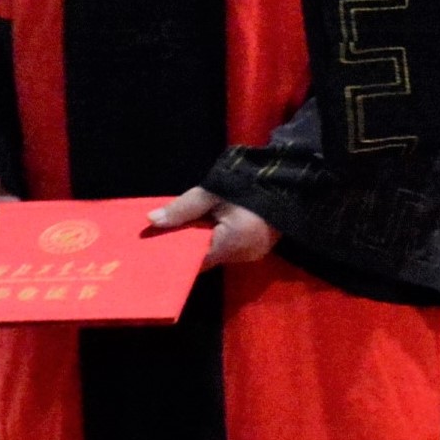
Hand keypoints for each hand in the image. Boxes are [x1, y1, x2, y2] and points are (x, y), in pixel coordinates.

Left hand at [144, 186, 276, 266]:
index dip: (176, 251)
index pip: (195, 259)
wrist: (287, 179)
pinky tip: (207, 227)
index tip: (157, 244)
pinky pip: (231, 248)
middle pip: (207, 257)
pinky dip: (218, 239)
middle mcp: (243, 256)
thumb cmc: (247, 184)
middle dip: (188, 245)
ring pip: (219, 253)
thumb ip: (182, 209)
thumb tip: (151, 221)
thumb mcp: (211, 193)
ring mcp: (253, 254)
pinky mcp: (259, 247)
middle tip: (166, 233)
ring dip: (204, 242)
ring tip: (185, 228)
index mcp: (232, 243)